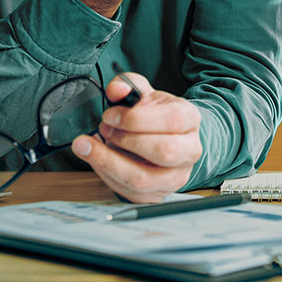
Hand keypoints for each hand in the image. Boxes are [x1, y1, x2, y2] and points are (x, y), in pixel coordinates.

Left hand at [71, 71, 202, 201]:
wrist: (169, 138)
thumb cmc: (156, 116)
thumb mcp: (144, 94)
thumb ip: (128, 86)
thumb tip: (115, 90)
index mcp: (190, 120)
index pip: (172, 120)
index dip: (136, 119)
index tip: (110, 115)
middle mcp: (190, 151)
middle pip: (163, 151)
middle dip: (125, 141)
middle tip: (104, 130)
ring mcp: (176, 176)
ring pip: (143, 179)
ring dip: (109, 162)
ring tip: (91, 147)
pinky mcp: (159, 195)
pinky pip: (129, 193)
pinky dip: (107, 176)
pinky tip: (98, 159)